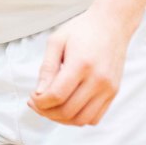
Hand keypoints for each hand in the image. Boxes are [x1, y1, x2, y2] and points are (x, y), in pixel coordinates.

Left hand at [30, 9, 128, 125]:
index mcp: (81, 64)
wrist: (112, 24)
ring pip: (81, 120)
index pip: (57, 95)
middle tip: (37, 103)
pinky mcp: (113, 93)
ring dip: (61, 119)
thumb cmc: (83, 30)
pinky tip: (68, 106)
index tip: (32, 97)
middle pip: (68, 111)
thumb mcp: (57, 41)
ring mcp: (108, 88)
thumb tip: (38, 93)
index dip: (40, 102)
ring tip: (50, 107)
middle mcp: (98, 79)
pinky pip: (94, 118)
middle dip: (46, 112)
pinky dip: (78, 118)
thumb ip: (47, 68)